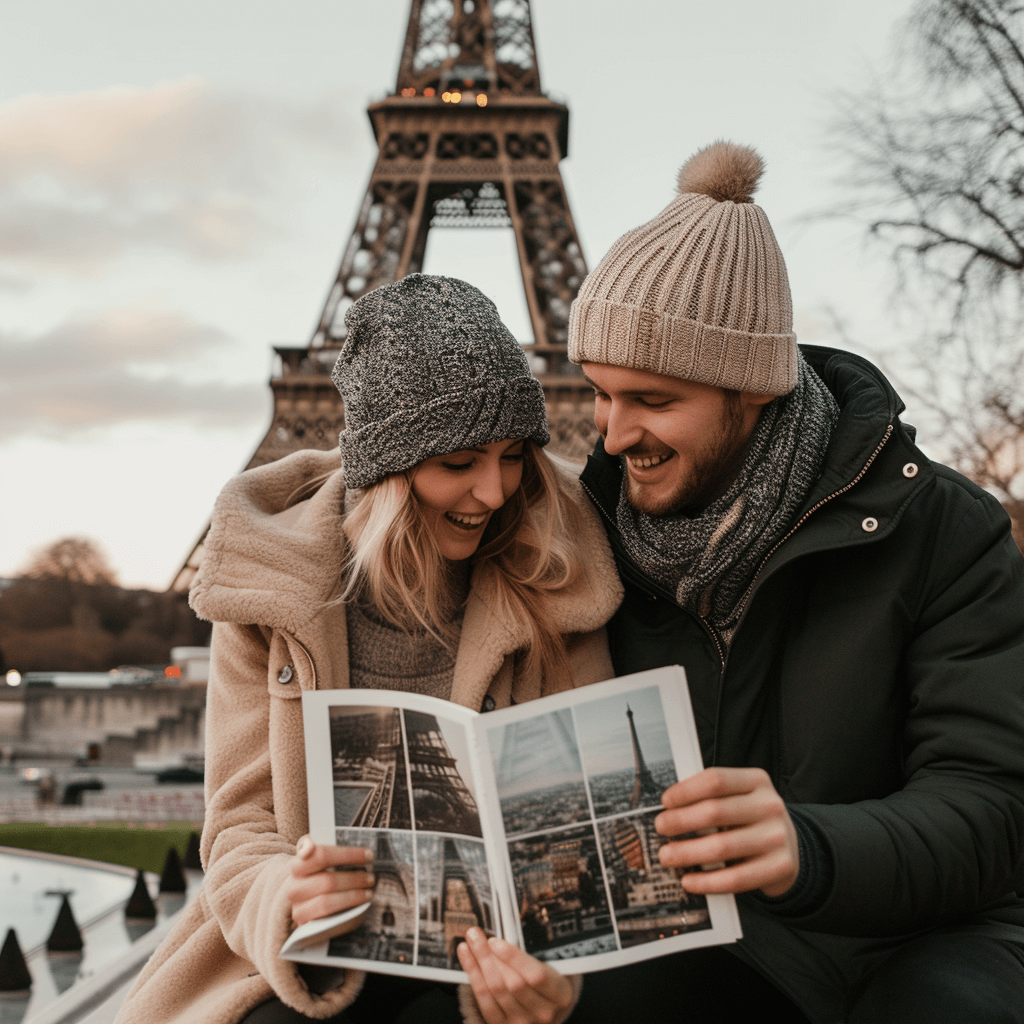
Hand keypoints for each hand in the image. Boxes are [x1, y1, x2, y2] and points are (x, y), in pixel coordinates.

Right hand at [285, 835, 374, 931]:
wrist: (303, 901)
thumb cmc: (316, 874)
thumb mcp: (314, 857)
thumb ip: (311, 845)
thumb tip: (309, 847)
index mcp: (296, 866)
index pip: (321, 855)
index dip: (347, 854)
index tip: (368, 855)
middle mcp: (293, 888)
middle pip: (327, 881)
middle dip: (354, 879)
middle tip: (371, 878)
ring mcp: (298, 909)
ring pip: (326, 903)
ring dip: (352, 897)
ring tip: (368, 892)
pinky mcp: (306, 927)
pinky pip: (328, 923)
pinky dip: (347, 915)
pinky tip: (360, 908)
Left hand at [457, 927, 574, 1023]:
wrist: (545, 1009)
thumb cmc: (546, 981)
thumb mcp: (549, 967)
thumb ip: (528, 956)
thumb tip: (499, 937)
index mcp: (561, 995)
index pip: (536, 976)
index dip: (514, 958)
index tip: (495, 941)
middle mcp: (544, 1013)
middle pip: (511, 984)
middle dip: (489, 957)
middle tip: (475, 934)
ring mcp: (523, 1023)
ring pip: (495, 991)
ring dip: (478, 964)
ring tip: (468, 943)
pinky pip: (485, 1001)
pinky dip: (473, 977)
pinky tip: (467, 958)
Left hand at [654, 767, 798, 897]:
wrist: (791, 849)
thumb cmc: (750, 821)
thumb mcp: (739, 799)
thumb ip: (711, 798)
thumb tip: (668, 808)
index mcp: (757, 781)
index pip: (716, 780)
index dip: (686, 790)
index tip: (665, 802)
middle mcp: (770, 805)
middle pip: (715, 811)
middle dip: (680, 821)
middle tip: (660, 828)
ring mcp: (778, 836)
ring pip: (721, 847)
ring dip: (686, 853)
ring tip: (667, 856)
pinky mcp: (780, 866)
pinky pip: (736, 878)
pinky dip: (706, 881)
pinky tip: (689, 880)